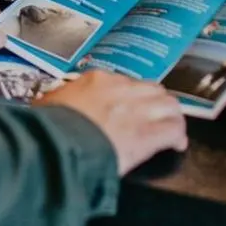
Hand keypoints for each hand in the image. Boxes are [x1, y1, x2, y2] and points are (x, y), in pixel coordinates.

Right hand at [38, 71, 187, 174]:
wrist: (56, 144)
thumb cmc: (48, 127)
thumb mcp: (48, 104)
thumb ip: (60, 102)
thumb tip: (53, 107)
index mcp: (98, 80)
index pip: (125, 83)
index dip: (132, 97)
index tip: (130, 108)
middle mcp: (122, 89)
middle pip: (152, 89)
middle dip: (157, 103)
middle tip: (156, 117)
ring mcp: (137, 110)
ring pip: (169, 105)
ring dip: (171, 117)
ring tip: (171, 130)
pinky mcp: (147, 135)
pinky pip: (174, 130)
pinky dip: (177, 137)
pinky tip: (177, 145)